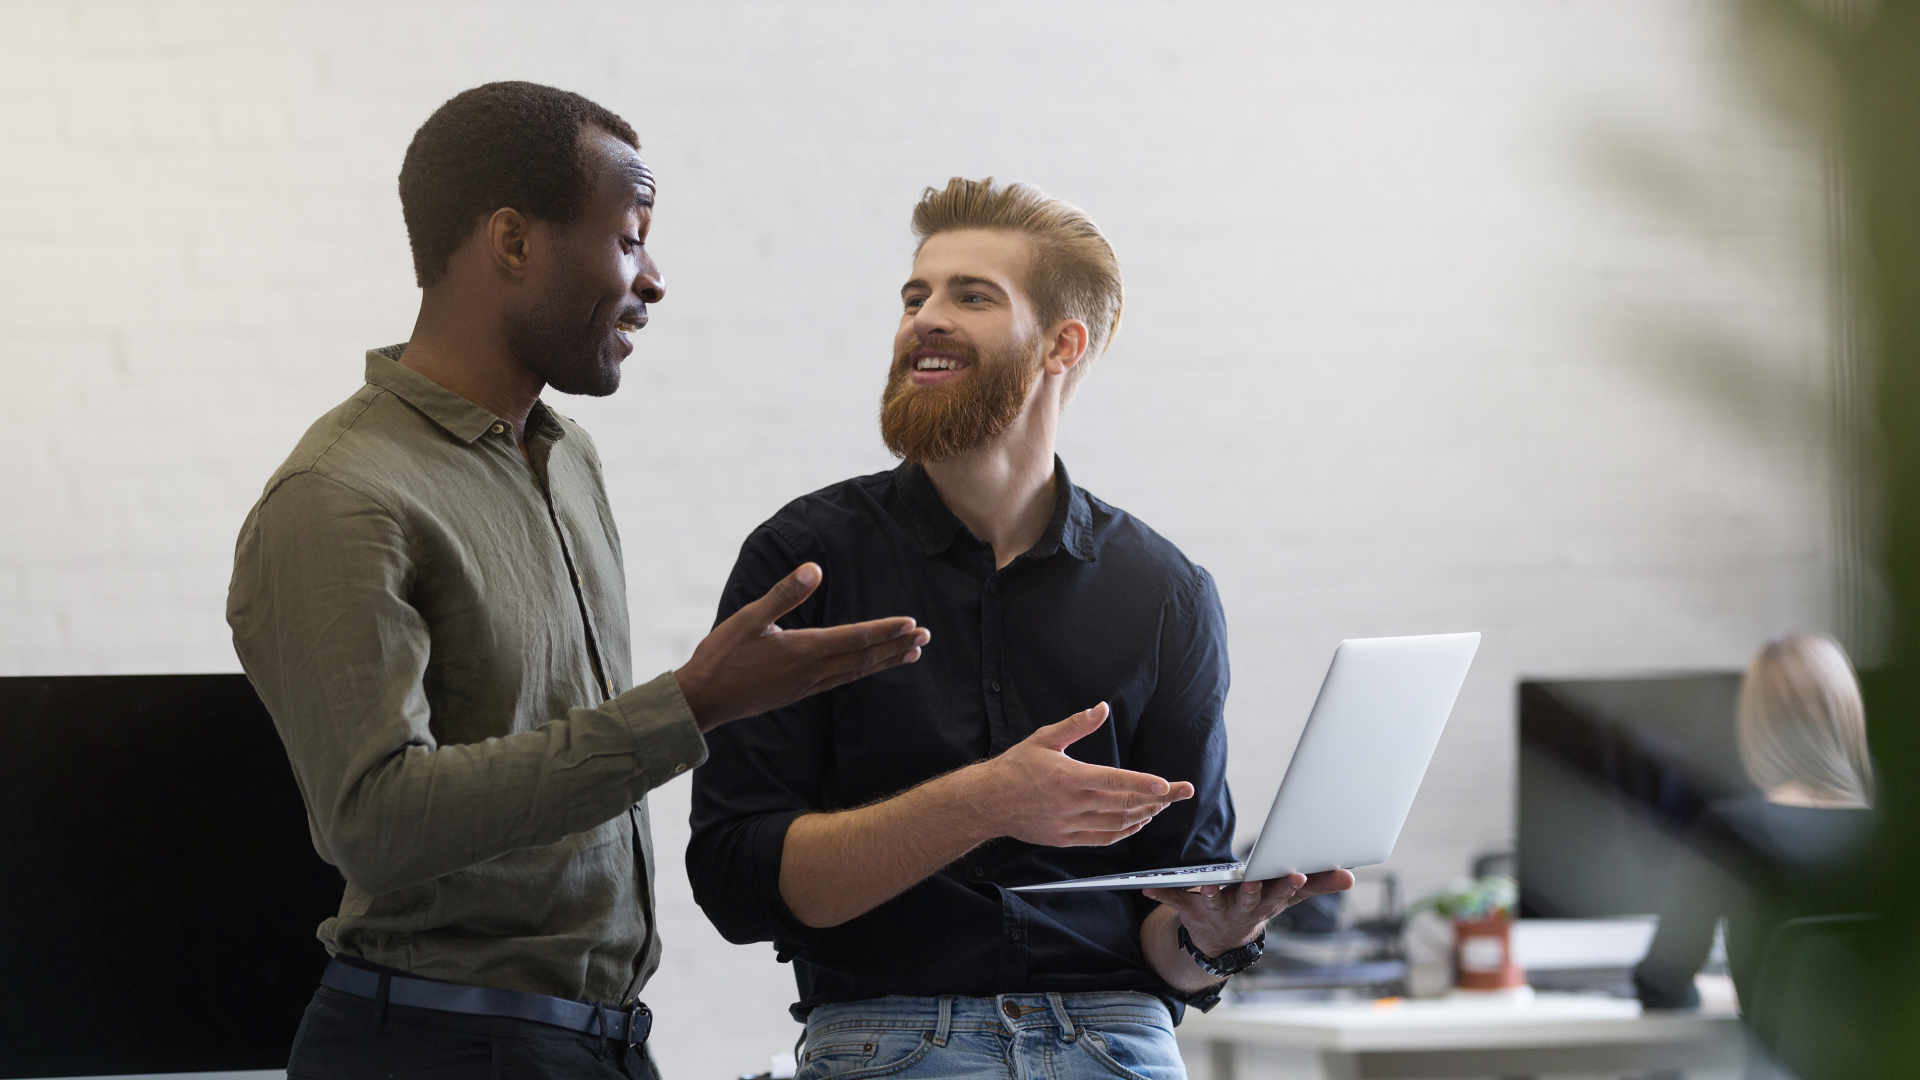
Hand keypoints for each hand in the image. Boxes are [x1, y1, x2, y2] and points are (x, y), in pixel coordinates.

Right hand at [674, 563, 930, 731]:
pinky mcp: (799, 693)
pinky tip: (869, 668)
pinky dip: (863, 672)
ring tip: (912, 653)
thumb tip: (814, 569)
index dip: (885, 631)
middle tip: (926, 637)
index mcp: (803, 650)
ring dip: (886, 661)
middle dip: (896, 646)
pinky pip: (841, 681)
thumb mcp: (749, 618)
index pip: (854, 639)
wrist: (703, 701)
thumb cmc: (722, 656)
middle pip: (864, 658)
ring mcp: (807, 686)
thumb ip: (784, 594)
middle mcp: (811, 672)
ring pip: (856, 673)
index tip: (911, 623)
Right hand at [964, 702, 1194, 846]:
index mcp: (1069, 777)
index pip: (1114, 781)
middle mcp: (1072, 804)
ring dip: (1145, 814)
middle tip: (1181, 792)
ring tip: (1162, 803)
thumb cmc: (1014, 768)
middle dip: (1158, 798)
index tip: (1166, 785)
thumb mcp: (1044, 739)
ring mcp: (1070, 824)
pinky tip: (1138, 822)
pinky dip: (1125, 831)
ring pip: (1118, 824)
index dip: (1143, 783)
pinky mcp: (1066, 839)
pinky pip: (1103, 838)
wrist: (988, 802)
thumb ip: (1076, 725)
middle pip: (1124, 804)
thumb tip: (1101, 708)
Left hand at [1145, 869, 1355, 956]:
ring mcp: (1215, 910)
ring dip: (1209, 894)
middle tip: (1254, 881)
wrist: (1222, 938)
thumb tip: (1349, 875)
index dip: (1289, 883)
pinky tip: (1145, 887)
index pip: (1281, 892)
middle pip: (1249, 900)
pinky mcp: (1190, 908)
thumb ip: (1317, 884)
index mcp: (1266, 901)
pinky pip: (1174, 900)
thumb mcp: (1288, 895)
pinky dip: (1160, 893)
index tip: (1297, 871)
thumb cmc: (1259, 904)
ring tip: (1205, 887)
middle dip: (1253, 891)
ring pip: (1213, 902)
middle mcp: (1241, 908)